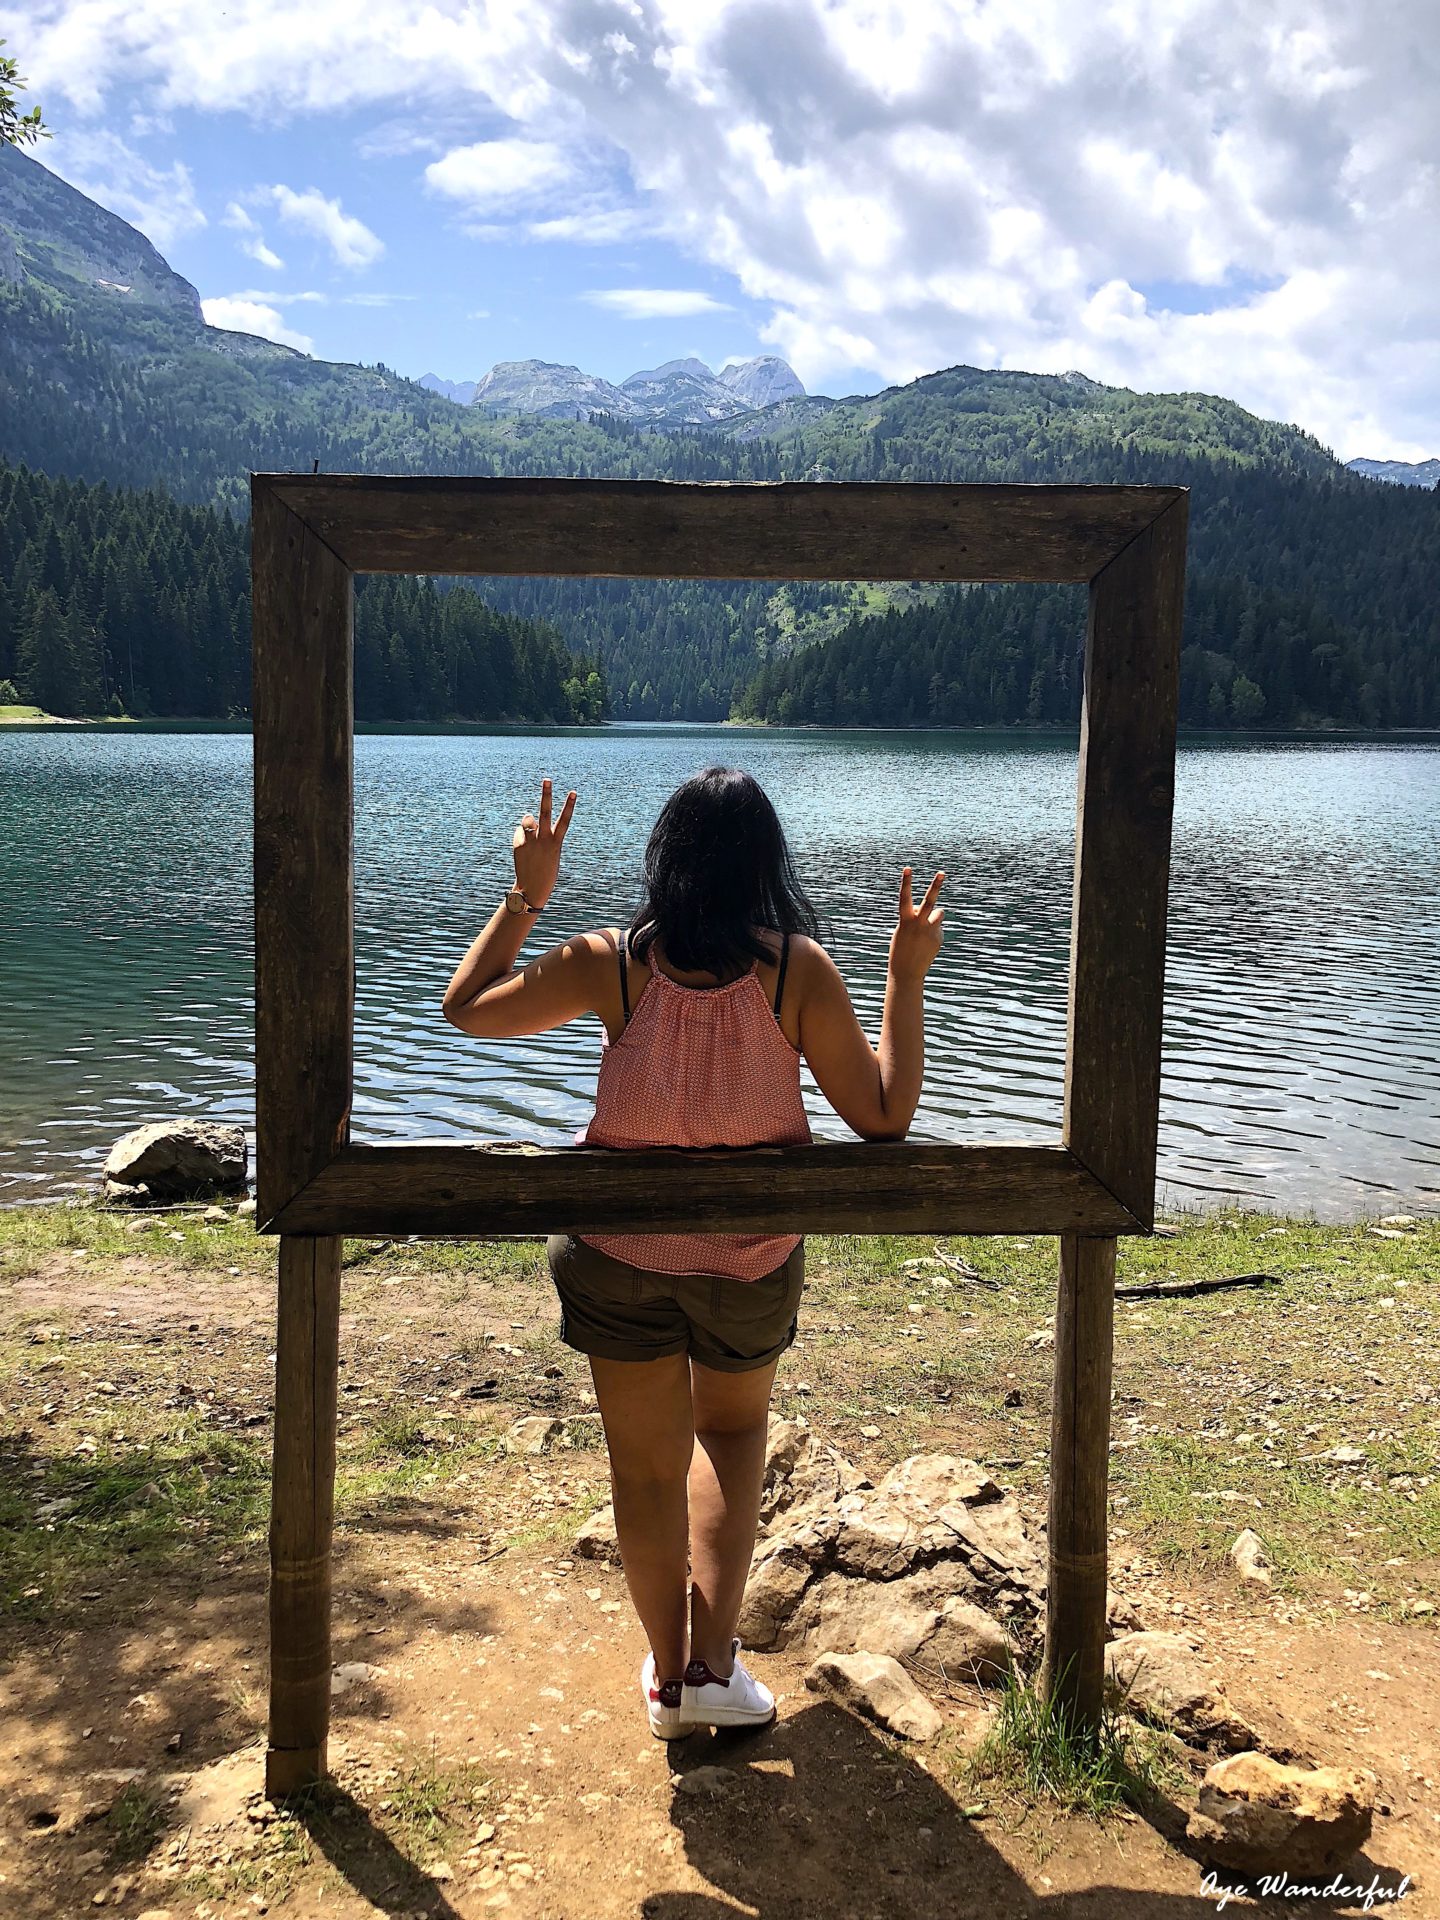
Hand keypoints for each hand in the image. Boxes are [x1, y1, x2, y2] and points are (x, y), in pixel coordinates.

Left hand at [511, 778, 575, 911]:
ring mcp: (530, 841)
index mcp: (556, 842)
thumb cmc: (545, 871)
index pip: (565, 819)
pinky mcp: (519, 845)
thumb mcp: (549, 853)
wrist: (532, 888)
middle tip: (547, 780)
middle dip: (546, 795)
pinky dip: (522, 837)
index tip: (573, 792)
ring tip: (530, 829)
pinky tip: (525, 849)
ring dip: (528, 821)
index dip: (569, 805)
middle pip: (545, 812)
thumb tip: (528, 820)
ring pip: (528, 821)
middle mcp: (544, 839)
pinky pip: (520, 833)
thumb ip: (541, 834)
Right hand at [889, 867, 944, 981]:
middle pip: (929, 901)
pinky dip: (933, 933)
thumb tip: (932, 912)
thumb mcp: (905, 929)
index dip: (906, 882)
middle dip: (936, 886)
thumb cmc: (902, 947)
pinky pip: (938, 928)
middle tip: (942, 872)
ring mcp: (930, 931)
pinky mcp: (939, 938)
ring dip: (936, 916)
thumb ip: (917, 917)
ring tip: (927, 929)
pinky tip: (926, 945)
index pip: (905, 897)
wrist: (907, 971)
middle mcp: (919, 924)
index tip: (908, 868)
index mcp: (906, 921)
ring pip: (940, 913)